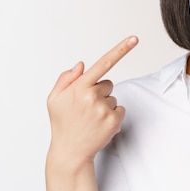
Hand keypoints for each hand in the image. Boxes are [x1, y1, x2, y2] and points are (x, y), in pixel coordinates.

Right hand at [47, 36, 138, 168]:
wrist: (70, 152)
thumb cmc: (62, 123)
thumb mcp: (54, 99)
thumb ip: (65, 79)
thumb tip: (81, 65)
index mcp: (79, 87)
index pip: (103, 63)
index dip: (121, 49)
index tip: (135, 39)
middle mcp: (92, 96)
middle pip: (107, 84)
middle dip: (99, 92)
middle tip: (85, 108)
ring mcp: (104, 109)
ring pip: (113, 97)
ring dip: (104, 105)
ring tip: (91, 119)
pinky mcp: (114, 120)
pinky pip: (120, 109)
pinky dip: (112, 116)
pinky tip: (99, 125)